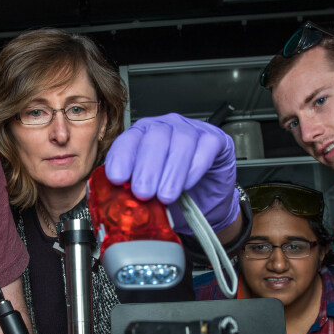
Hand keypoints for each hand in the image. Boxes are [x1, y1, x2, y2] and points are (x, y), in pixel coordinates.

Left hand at [105, 113, 239, 232]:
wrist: (207, 201)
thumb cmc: (174, 193)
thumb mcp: (149, 196)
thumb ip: (133, 195)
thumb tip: (118, 205)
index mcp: (142, 136)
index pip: (128, 139)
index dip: (122, 157)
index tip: (117, 178)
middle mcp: (166, 128)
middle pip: (154, 138)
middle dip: (147, 168)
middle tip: (143, 193)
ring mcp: (192, 130)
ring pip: (181, 141)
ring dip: (171, 171)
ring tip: (165, 196)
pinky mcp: (215, 139)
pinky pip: (205, 147)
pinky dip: (195, 168)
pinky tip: (187, 185)